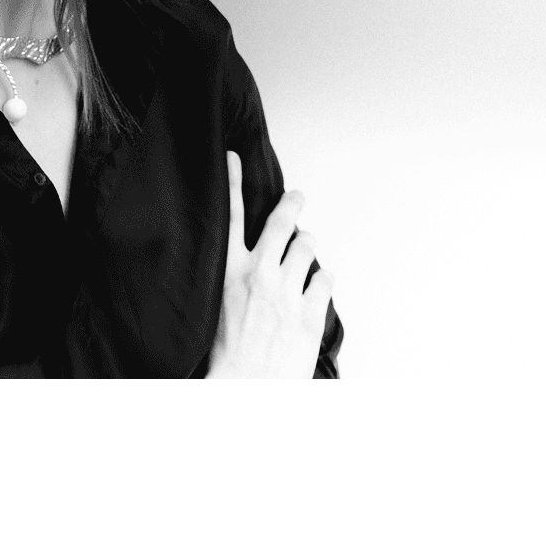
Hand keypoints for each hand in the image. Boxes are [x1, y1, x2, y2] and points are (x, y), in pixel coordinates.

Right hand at [206, 151, 333, 378]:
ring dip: (309, 249)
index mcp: (230, 270)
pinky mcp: (311, 311)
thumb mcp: (219, 305)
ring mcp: (287, 291)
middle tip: (298, 197)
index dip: (234, 182)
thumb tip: (257, 261)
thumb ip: (238, 278)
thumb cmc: (228, 353)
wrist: (244, 387)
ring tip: (306, 258)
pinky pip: (326, 279)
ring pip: (309, 247)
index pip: (232, 215)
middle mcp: (260, 273)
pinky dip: (323, 281)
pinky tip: (316, 289)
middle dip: (293, 204)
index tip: (233, 158)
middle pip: (282, 222)